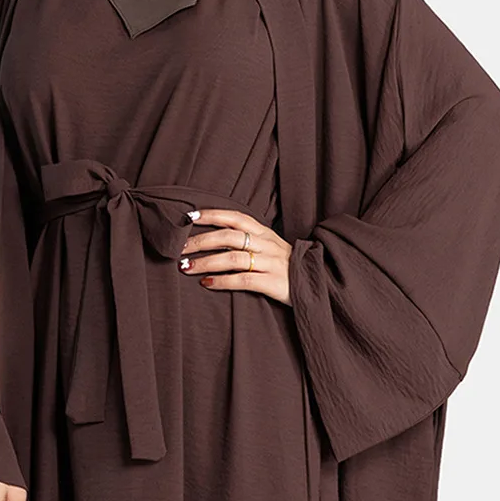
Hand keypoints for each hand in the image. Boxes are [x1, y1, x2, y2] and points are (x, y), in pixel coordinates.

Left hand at [178, 208, 292, 305]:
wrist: (320, 285)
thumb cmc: (289, 268)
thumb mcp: (272, 248)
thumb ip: (250, 241)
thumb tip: (218, 240)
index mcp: (265, 232)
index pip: (234, 216)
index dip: (211, 215)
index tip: (189, 217)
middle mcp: (266, 244)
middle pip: (228, 236)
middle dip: (200, 240)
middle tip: (179, 248)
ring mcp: (270, 263)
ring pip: (231, 257)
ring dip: (205, 262)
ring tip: (186, 267)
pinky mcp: (272, 283)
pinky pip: (242, 280)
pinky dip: (222, 281)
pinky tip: (206, 284)